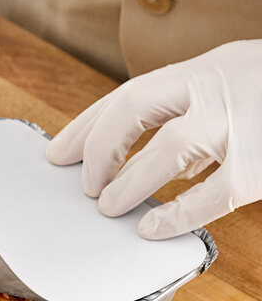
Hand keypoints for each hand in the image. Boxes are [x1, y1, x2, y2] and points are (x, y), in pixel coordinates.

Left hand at [46, 40, 261, 238]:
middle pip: (135, 107)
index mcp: (203, 71)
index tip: (57, 153)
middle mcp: (218, 87)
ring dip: (130, 181)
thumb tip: (127, 163)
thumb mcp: (224, 95)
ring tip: (108, 206)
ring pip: (170, 148)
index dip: (85, 126)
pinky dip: (176, 215)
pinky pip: (213, 194)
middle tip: (84, 185)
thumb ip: (180, 122)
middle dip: (99, 148)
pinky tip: (152, 229)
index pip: (126, 95)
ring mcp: (243, 124)